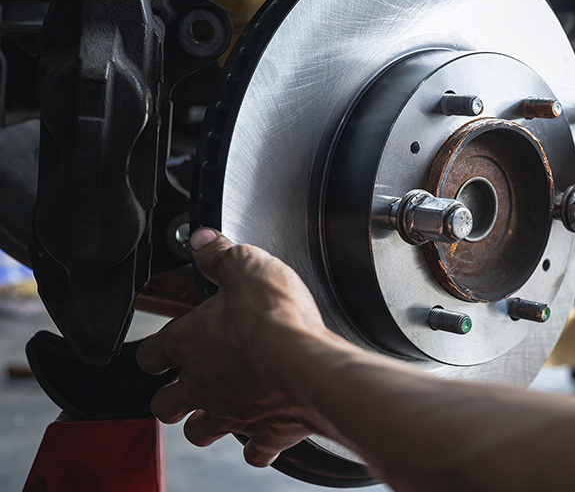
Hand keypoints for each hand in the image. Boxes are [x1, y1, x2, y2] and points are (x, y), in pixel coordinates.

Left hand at [136, 229, 333, 467]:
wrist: (308, 367)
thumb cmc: (275, 320)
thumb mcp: (246, 266)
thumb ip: (220, 254)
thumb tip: (200, 240)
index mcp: (190, 343)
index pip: (150, 354)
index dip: (154, 350)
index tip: (161, 345)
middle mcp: (202, 384)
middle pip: (164, 404)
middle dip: (169, 397)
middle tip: (181, 386)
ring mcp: (230, 413)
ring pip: (199, 431)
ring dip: (205, 422)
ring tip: (216, 409)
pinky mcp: (263, 433)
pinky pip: (252, 449)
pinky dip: (256, 442)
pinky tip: (263, 431)